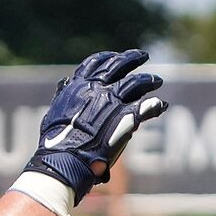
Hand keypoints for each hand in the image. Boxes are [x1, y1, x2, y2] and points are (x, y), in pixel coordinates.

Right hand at [24, 49, 167, 203]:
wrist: (65, 160)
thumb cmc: (54, 142)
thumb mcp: (54, 112)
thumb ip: (62, 96)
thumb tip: (64, 82)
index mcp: (80, 85)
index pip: (96, 63)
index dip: (107, 57)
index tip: (115, 56)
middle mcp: (98, 88)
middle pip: (119, 65)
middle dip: (132, 58)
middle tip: (143, 56)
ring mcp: (113, 101)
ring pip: (136, 83)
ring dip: (148, 80)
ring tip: (157, 81)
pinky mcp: (126, 117)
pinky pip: (146, 107)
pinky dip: (155, 106)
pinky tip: (161, 106)